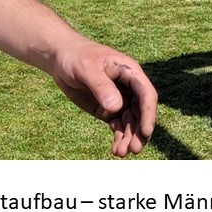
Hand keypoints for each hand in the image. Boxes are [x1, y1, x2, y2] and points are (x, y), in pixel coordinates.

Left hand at [50, 38, 157, 157]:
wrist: (62, 59)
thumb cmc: (77, 57)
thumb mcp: (88, 69)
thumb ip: (102, 87)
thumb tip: (116, 108)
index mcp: (130, 73)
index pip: (146, 94)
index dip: (148, 113)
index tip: (146, 132)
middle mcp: (130, 88)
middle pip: (141, 112)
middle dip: (139, 131)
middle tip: (134, 149)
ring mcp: (120, 99)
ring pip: (131, 122)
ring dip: (129, 138)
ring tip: (120, 153)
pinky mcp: (108, 109)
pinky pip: (118, 126)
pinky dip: (119, 138)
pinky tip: (115, 150)